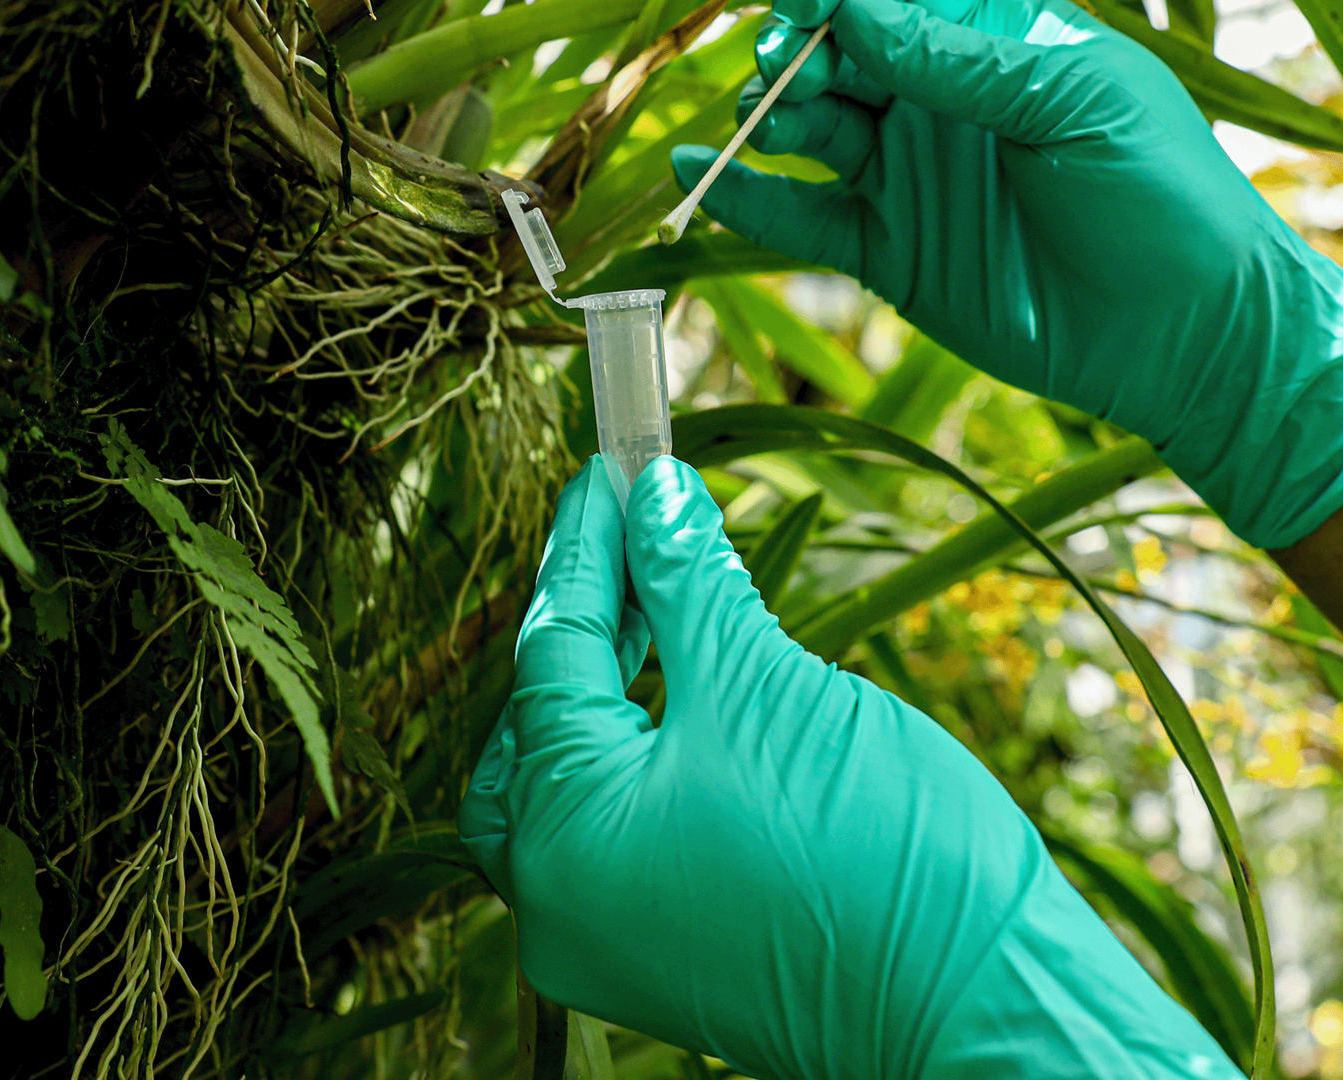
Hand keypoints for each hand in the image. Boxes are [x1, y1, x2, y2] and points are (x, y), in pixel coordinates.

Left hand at [458, 456, 1239, 1079]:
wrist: (987, 1013)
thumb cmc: (880, 854)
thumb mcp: (769, 689)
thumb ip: (691, 586)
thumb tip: (654, 498)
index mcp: (561, 834)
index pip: (551, 651)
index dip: (588, 547)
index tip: (613, 472)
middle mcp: (554, 901)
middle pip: (533, 730)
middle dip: (582, 632)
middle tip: (636, 545)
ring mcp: (602, 941)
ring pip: (568, 790)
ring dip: (610, 699)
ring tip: (666, 614)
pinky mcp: (655, 960)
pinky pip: (612, 842)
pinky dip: (638, 767)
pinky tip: (689, 704)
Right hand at [671, 0, 1342, 550]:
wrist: (1179, 331)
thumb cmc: (1155, 191)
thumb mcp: (1070, 100)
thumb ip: (961, 60)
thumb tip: (855, 12)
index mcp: (992, 44)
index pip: (892, 4)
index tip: (804, 6)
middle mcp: (939, 103)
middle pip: (838, 59)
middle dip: (799, 55)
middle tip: (788, 71)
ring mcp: (906, 177)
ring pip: (808, 130)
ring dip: (769, 115)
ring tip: (758, 118)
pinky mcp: (884, 252)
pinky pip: (796, 216)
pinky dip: (742, 196)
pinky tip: (695, 171)